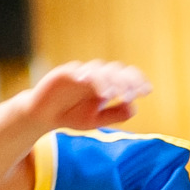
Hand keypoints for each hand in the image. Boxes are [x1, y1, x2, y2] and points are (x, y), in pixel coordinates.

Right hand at [28, 60, 149, 132]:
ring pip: (97, 69)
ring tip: (111, 93)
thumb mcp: (95, 120)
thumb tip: (135, 108)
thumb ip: (114, 114)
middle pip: (115, 71)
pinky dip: (82, 74)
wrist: (43, 116)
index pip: (125, 76)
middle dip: (125, 82)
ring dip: (106, 79)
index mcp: (106, 85)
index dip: (137, 81)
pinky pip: (75, 71)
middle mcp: (96, 76)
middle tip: (131, 94)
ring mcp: (80, 73)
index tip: (146, 91)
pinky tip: (87, 82)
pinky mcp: (63, 74)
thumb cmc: (71, 116)